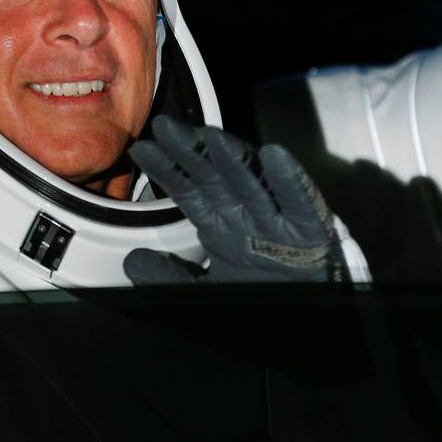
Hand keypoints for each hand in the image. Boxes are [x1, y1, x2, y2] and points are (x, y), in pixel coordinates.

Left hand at [124, 116, 346, 284]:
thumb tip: (131, 261)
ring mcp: (276, 218)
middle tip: (165, 126)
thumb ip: (169, 279)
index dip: (166, 170)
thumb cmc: (259, 293)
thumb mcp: (205, 292)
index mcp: (221, 223)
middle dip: (190, 151)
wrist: (307, 315)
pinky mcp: (309, 226)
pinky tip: (275, 156)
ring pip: (251, 182)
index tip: (142, 150)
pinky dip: (288, 179)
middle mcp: (245, 213)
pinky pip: (298, 200)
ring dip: (232, 158)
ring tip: (211, 135)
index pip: (189, 191)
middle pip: (214, 177)